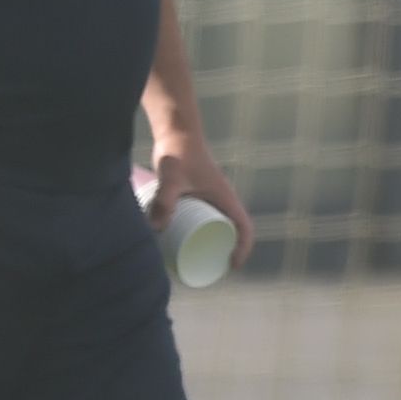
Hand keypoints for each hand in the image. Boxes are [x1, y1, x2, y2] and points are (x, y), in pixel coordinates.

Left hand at [146, 125, 253, 271]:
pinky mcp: (198, 193)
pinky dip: (201, 231)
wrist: (175, 130)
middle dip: (225, 252)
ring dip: (213, 242)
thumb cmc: (178, 152)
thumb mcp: (171, 177)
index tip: (231, 266)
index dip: (243, 249)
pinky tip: (185, 240)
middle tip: (208, 269)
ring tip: (195, 260)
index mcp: (225, 198)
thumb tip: (155, 229)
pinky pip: (206, 217)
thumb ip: (164, 199)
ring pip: (218, 225)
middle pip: (232, 231)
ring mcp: (211, 196)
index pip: (244, 228)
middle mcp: (222, 198)